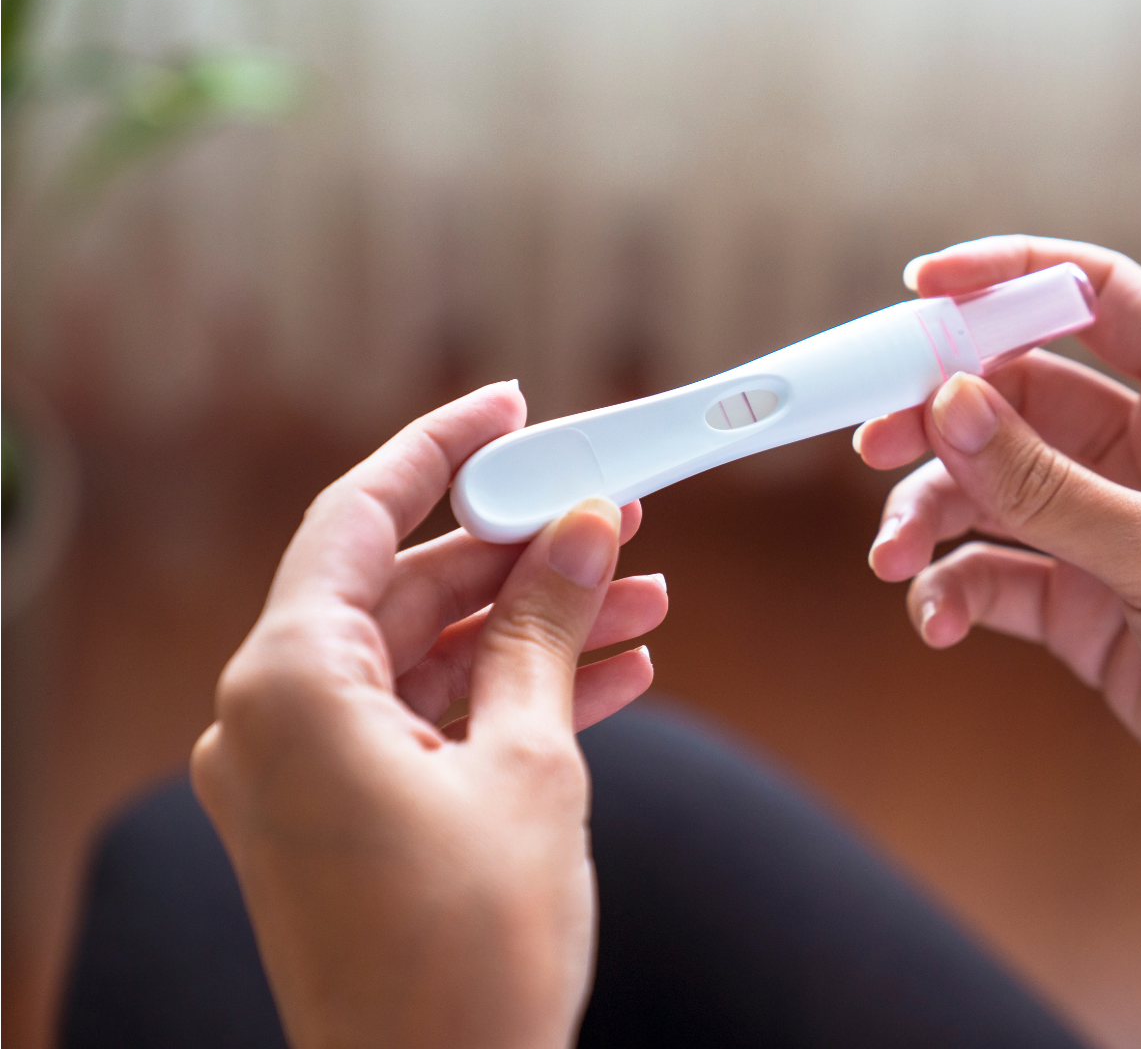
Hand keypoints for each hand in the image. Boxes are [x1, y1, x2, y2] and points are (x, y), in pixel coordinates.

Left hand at [191, 382, 667, 1048]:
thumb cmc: (471, 953)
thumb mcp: (530, 764)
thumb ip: (547, 630)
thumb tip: (585, 526)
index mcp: (290, 688)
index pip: (361, 518)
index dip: (442, 450)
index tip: (514, 405)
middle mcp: (275, 720)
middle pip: (406, 588)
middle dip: (522, 554)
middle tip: (619, 515)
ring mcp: (307, 775)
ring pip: (430, 657)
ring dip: (536, 628)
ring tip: (646, 595)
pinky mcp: (344, 818)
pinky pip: (431, 724)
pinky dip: (513, 694)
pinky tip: (615, 672)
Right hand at [857, 236, 1140, 910]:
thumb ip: (1049, 486)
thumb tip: (947, 402)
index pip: (1100, 297)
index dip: (1011, 276)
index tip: (920, 287)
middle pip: (1021, 396)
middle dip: (941, 417)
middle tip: (871, 444)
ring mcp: (1115, 529)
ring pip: (994, 489)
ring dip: (932, 514)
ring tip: (892, 560)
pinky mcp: (1087, 605)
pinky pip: (997, 573)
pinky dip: (954, 590)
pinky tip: (936, 621)